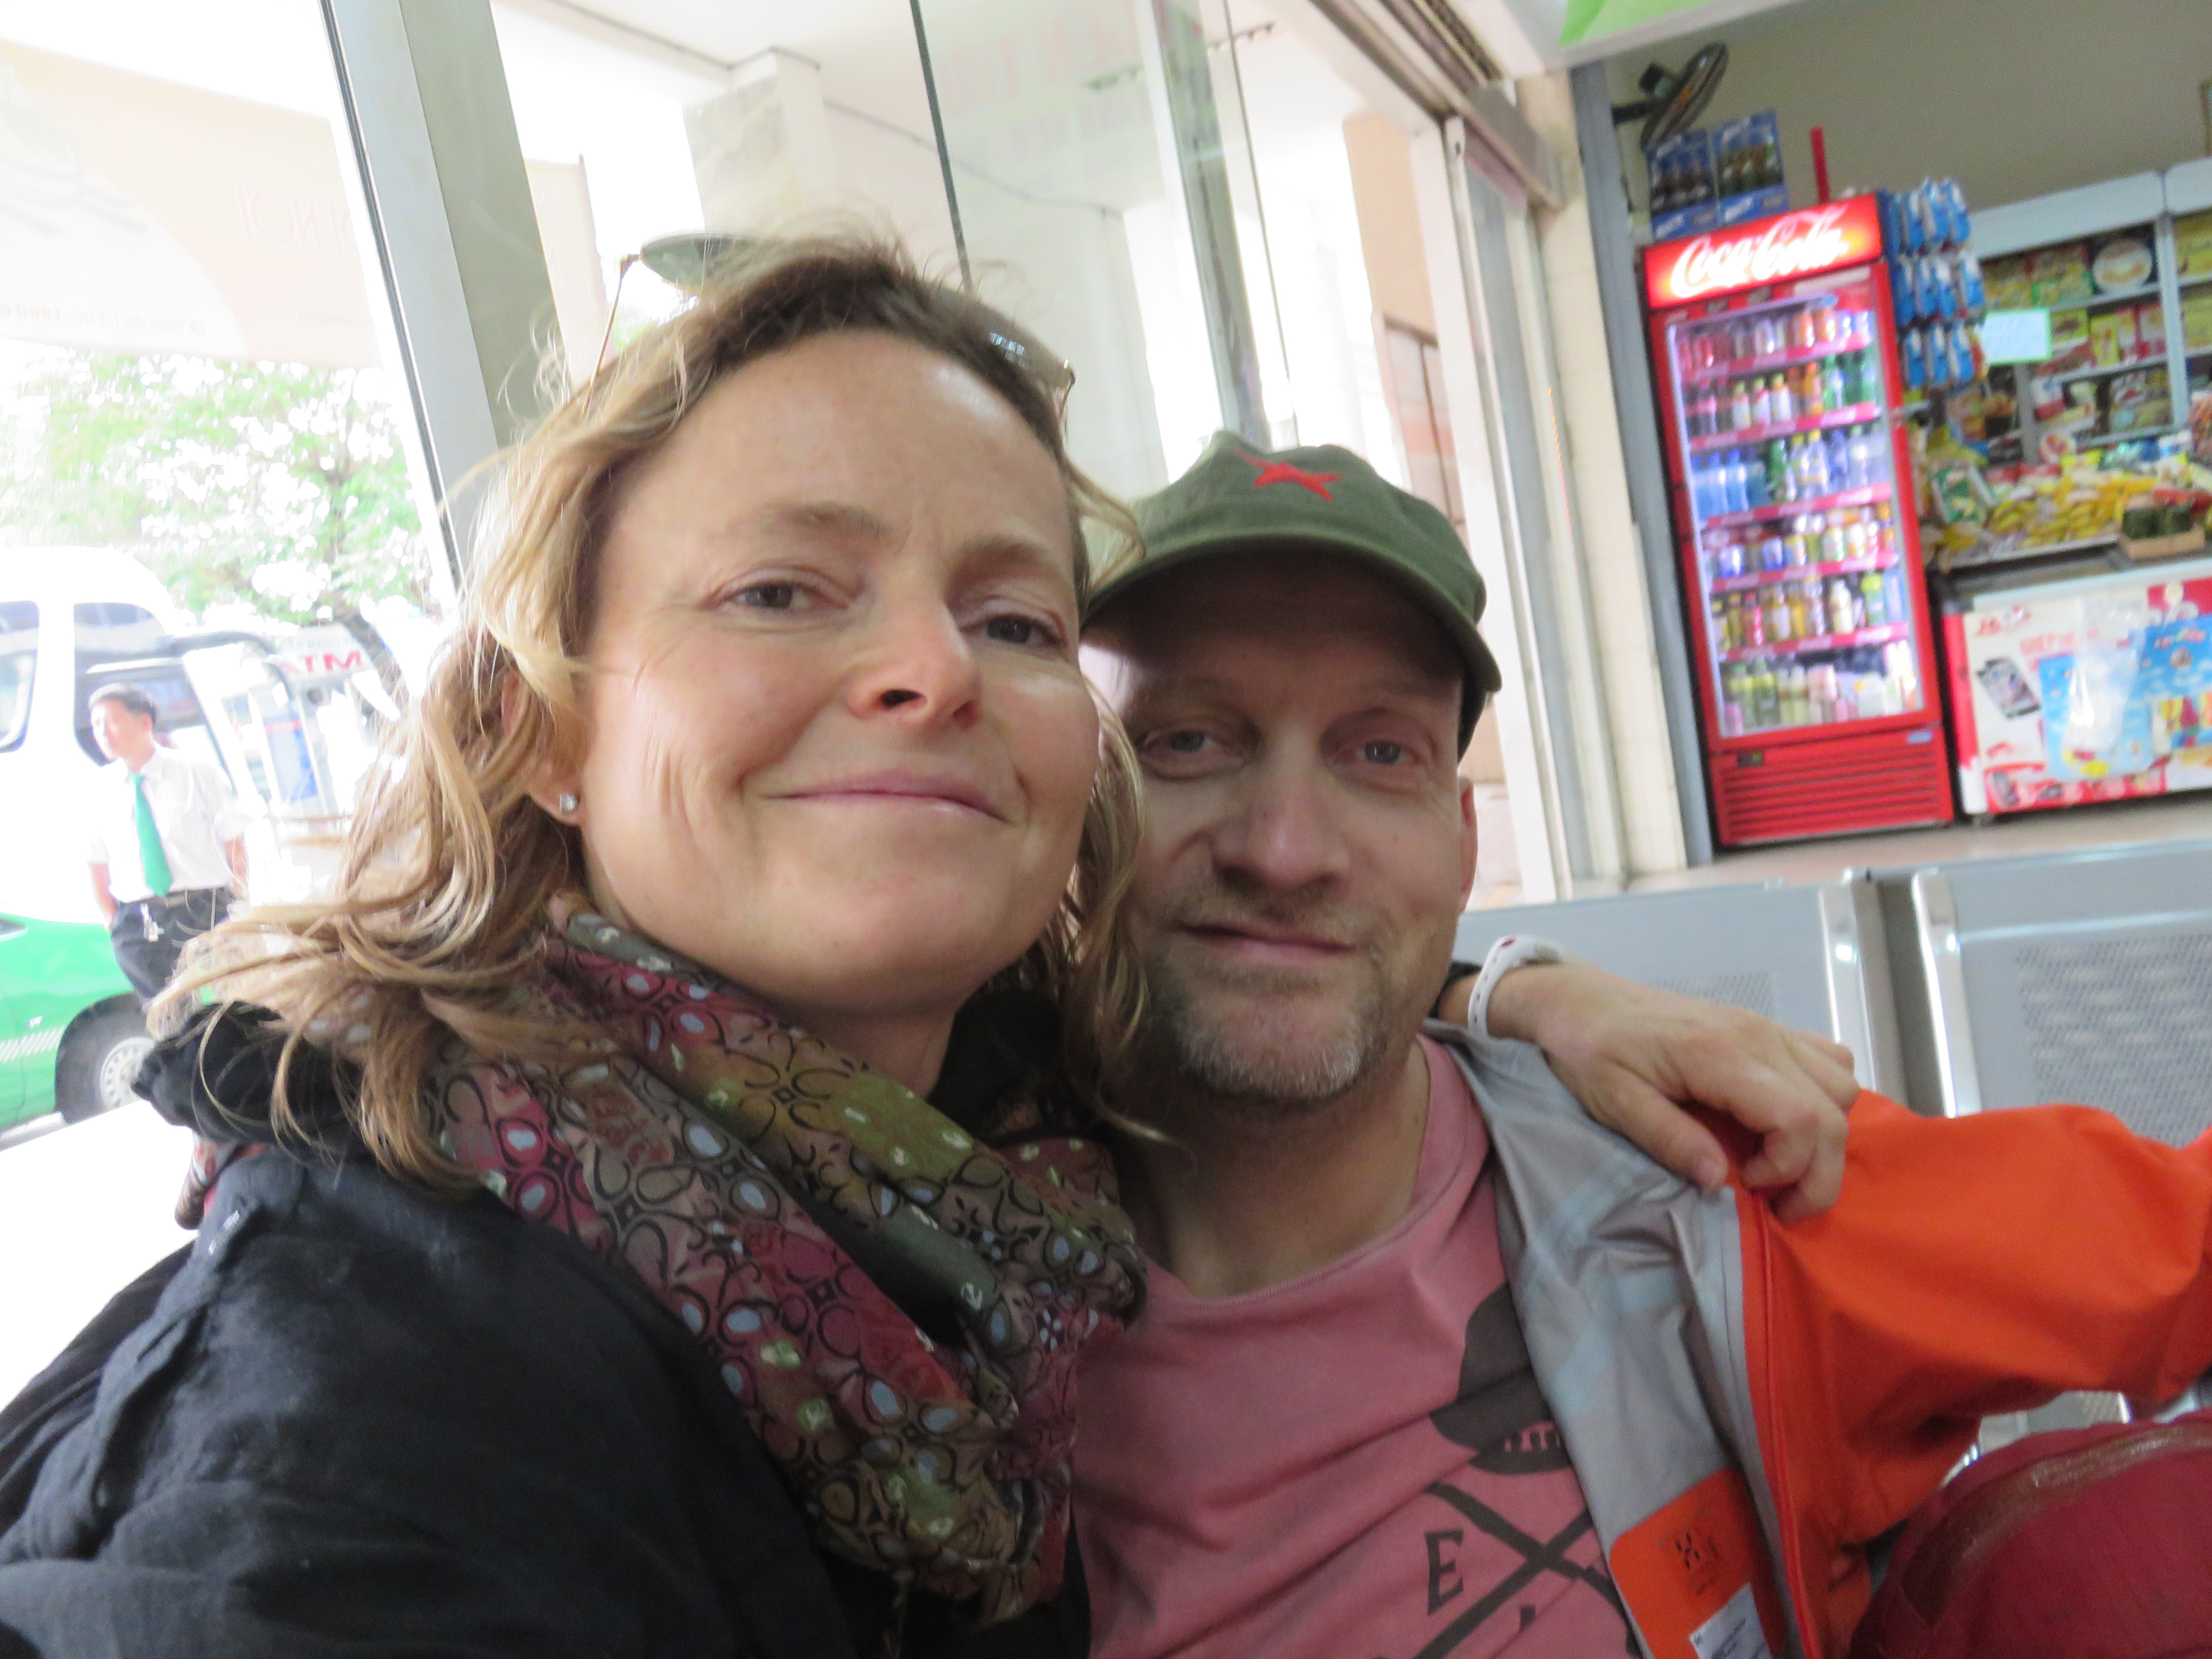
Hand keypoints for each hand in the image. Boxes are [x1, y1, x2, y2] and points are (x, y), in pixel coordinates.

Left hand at [1482, 961, 1857, 1220]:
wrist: (1583, 999)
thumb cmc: (1592, 1049)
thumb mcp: (1613, 1101)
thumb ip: (1668, 1138)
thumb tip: (1719, 1179)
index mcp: (1720, 1054)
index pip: (1799, 1118)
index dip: (1788, 1167)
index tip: (1746, 1185)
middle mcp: (1759, 1036)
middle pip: (1831, 1112)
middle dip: (1818, 1171)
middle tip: (1778, 1205)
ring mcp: (1769, 1028)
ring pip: (1841, 1087)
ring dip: (1825, 1137)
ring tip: (1780, 1164)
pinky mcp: (1768, 1028)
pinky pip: (1828, 1062)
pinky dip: (1824, 1100)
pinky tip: (1784, 1122)